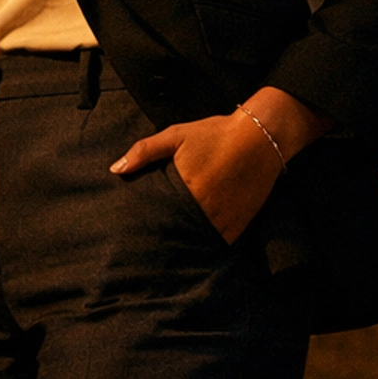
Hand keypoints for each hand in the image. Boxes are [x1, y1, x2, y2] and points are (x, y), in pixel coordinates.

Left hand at [109, 86, 331, 245]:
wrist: (261, 136)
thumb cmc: (215, 134)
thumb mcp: (176, 136)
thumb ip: (144, 152)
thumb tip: (115, 170)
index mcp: (187, 189)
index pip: (159, 218)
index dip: (148, 225)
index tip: (138, 230)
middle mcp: (206, 209)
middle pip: (178, 232)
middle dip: (165, 235)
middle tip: (151, 241)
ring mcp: (225, 219)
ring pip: (198, 240)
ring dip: (187, 241)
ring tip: (172, 244)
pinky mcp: (241, 223)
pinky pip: (220, 240)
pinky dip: (209, 241)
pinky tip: (199, 238)